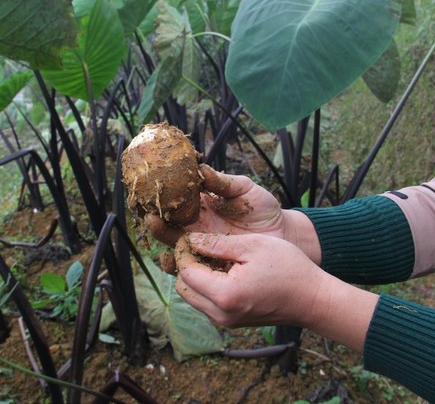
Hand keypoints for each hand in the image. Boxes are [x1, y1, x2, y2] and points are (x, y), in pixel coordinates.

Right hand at [146, 165, 320, 263]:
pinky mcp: (209, 264)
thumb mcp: (245, 190)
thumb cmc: (263, 209)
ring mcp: (202, 246)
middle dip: (158, 220)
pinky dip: (177, 265)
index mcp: (201, 206)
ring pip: (174, 244)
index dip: (164, 197)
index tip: (153, 192)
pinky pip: (189, 267)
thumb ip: (224, 183)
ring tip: (158, 232)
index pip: (177, 201)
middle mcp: (196, 227)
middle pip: (170, 224)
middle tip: (151, 215)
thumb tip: (201, 168)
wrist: (282, 235)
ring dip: (164, 239)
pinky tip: (171, 260)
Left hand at [174, 232, 322, 327]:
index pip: (185, 272)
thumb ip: (217, 243)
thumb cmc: (288, 268)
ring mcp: (226, 321)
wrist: (313, 299)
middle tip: (201, 246)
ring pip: (194, 297)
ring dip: (197, 277)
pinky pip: (207, 303)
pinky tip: (223, 269)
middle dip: (187, 266)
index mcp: (224, 294)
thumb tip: (190, 239)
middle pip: (184, 288)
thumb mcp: (253, 245)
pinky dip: (208, 287)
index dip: (185, 252)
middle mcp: (221, 313)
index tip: (193, 236)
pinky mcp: (232, 322)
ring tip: (213, 256)